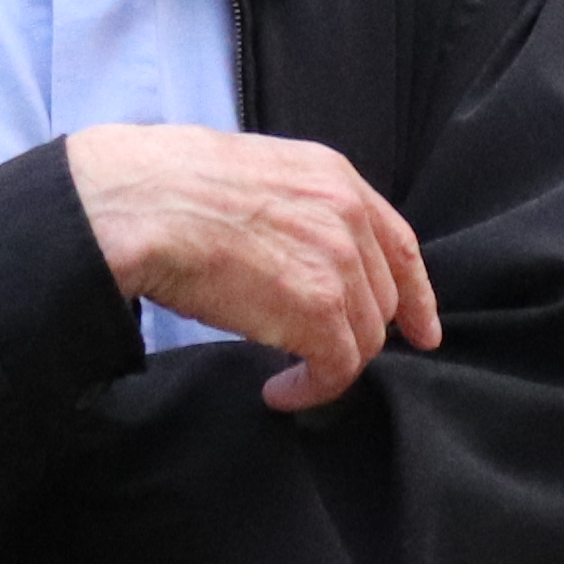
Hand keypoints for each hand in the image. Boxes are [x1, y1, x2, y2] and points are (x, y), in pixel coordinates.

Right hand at [61, 122, 440, 412]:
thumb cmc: (167, 187)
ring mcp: (338, 263)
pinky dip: (313, 390)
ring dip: (329, 365)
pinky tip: (280, 392)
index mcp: (333, 176)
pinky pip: (337, 368)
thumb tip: (289, 246)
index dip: (415, 294)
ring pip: (364, 337)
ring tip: (291, 377)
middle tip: (320, 356)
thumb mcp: (253, 172)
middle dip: (357, 334)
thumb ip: (292, 206)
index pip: (398, 244)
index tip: (421, 330)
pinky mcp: (317, 311)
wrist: (142, 207)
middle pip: (382, 298)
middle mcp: (348, 216)